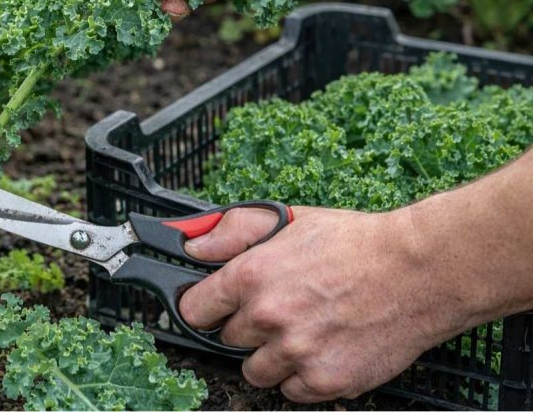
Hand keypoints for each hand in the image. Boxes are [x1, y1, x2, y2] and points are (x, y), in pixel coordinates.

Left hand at [179, 206, 466, 402]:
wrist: (420, 271)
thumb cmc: (356, 243)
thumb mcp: (287, 220)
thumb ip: (232, 232)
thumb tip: (193, 249)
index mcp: (251, 275)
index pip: (195, 310)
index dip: (206, 306)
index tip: (216, 307)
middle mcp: (268, 317)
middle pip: (227, 340)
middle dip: (247, 326)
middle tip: (279, 308)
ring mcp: (296, 353)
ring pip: (255, 370)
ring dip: (271, 356)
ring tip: (302, 330)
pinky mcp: (325, 381)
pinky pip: (291, 392)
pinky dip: (302, 376)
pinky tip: (321, 348)